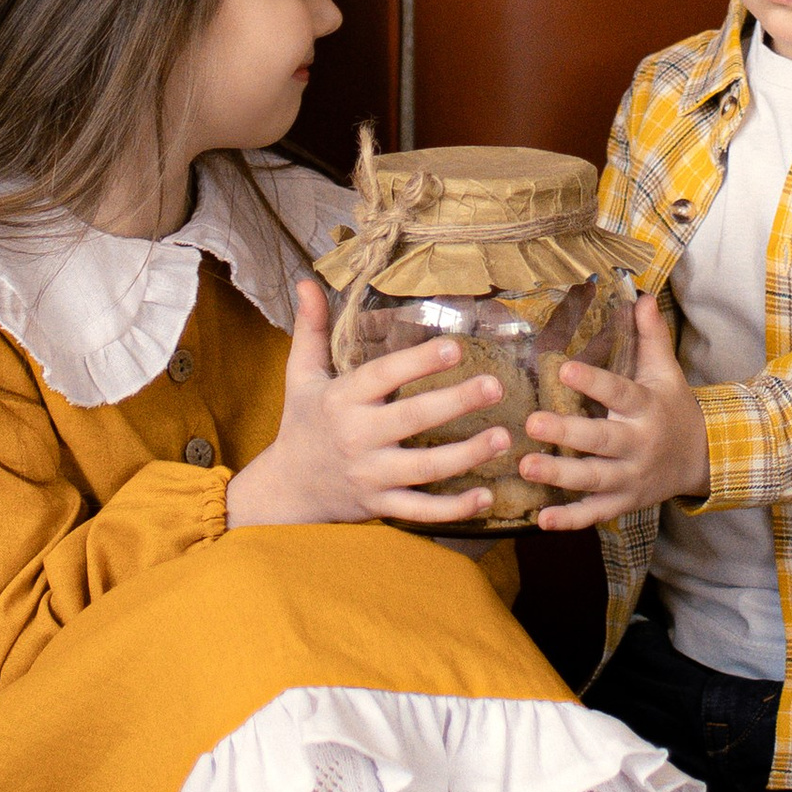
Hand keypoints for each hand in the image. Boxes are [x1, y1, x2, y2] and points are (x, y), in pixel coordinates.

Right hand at [226, 280, 513, 527]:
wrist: (287, 489)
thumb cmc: (302, 423)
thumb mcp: (301, 375)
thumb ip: (311, 329)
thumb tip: (308, 280)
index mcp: (342, 400)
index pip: (383, 377)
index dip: (418, 362)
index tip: (455, 347)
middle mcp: (357, 437)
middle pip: (412, 420)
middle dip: (455, 403)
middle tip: (496, 386)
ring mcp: (371, 476)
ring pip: (424, 469)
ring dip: (466, 455)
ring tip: (504, 437)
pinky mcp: (381, 506)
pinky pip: (421, 511)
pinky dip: (454, 509)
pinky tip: (486, 495)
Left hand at [518, 292, 708, 528]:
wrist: (701, 460)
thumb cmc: (673, 408)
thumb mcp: (666, 372)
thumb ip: (651, 337)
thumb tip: (641, 296)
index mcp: (647, 407)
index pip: (619, 392)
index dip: (593, 382)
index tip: (563, 369)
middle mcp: (639, 444)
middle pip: (602, 440)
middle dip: (568, 433)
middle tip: (533, 422)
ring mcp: (631, 478)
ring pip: (594, 480)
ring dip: (559, 475)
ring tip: (526, 465)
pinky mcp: (624, 503)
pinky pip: (596, 514)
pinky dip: (570, 520)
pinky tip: (542, 519)